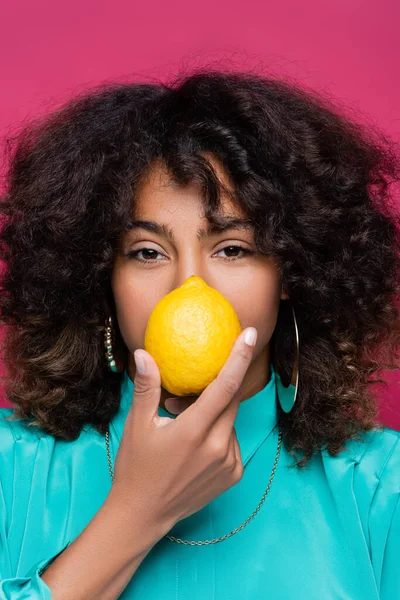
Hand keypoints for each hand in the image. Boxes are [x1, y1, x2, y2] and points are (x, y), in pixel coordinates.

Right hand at [109, 327, 257, 531]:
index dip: (240, 357)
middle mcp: (217, 447)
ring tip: (183, 424)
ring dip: (214, 414)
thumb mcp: (138, 425)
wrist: (143, 514)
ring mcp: (228, 463)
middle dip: (218, 388)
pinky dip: (218, 434)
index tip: (251, 334)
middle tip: (190, 393)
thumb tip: (144, 354)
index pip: (225, 386)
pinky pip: (232, 441)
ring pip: (230, 421)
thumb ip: (146, 388)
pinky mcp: (233, 475)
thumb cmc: (136, 467)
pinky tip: (195, 445)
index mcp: (194, 431)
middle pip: (231, 401)